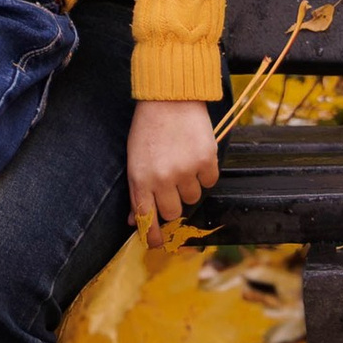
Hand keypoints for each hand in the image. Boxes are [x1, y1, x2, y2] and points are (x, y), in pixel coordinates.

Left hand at [128, 101, 220, 235]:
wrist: (169, 98)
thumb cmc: (148, 127)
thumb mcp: (133, 158)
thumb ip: (136, 191)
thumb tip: (134, 220)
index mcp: (140, 178)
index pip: (147, 217)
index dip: (153, 235)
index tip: (156, 244)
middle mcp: (163, 178)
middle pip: (173, 212)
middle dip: (173, 204)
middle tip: (172, 187)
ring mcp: (186, 171)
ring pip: (193, 197)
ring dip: (189, 186)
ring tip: (182, 162)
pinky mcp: (206, 161)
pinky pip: (209, 182)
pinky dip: (204, 173)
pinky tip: (195, 155)